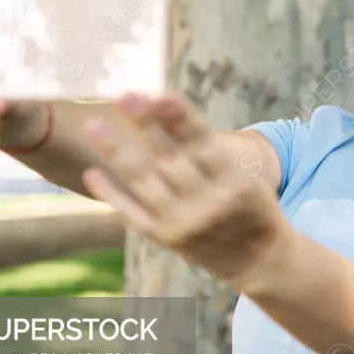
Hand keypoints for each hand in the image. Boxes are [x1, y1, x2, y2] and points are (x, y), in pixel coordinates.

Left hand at [81, 92, 282, 282]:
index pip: (204, 143)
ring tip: (94, 124)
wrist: (260, 258)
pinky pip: (133, 214)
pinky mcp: (167, 239)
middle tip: (125, 96)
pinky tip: (92, 173)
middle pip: (170, 158)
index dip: (182, 119)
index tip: (163, 95)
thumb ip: (209, 148)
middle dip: (147, 125)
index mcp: (235, 180)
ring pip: (145, 183)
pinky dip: (112, 194)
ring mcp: (186, 223)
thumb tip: (162, 108)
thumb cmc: (249, 202)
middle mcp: (210, 203)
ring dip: (117, 152)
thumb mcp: (245, 173)